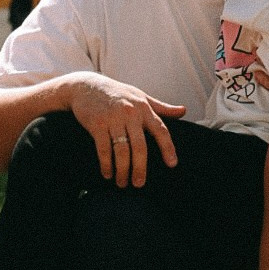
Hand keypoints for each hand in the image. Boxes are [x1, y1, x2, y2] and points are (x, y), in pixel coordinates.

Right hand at [68, 73, 184, 186]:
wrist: (85, 86)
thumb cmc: (116, 93)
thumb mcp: (140, 96)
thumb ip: (161, 107)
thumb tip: (183, 111)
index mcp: (143, 108)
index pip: (160, 129)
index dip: (168, 147)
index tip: (172, 164)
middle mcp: (130, 113)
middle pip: (140, 146)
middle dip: (140, 168)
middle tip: (139, 184)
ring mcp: (113, 119)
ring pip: (121, 150)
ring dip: (122, 170)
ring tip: (122, 183)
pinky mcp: (97, 124)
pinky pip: (103, 149)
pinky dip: (106, 164)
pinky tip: (107, 174)